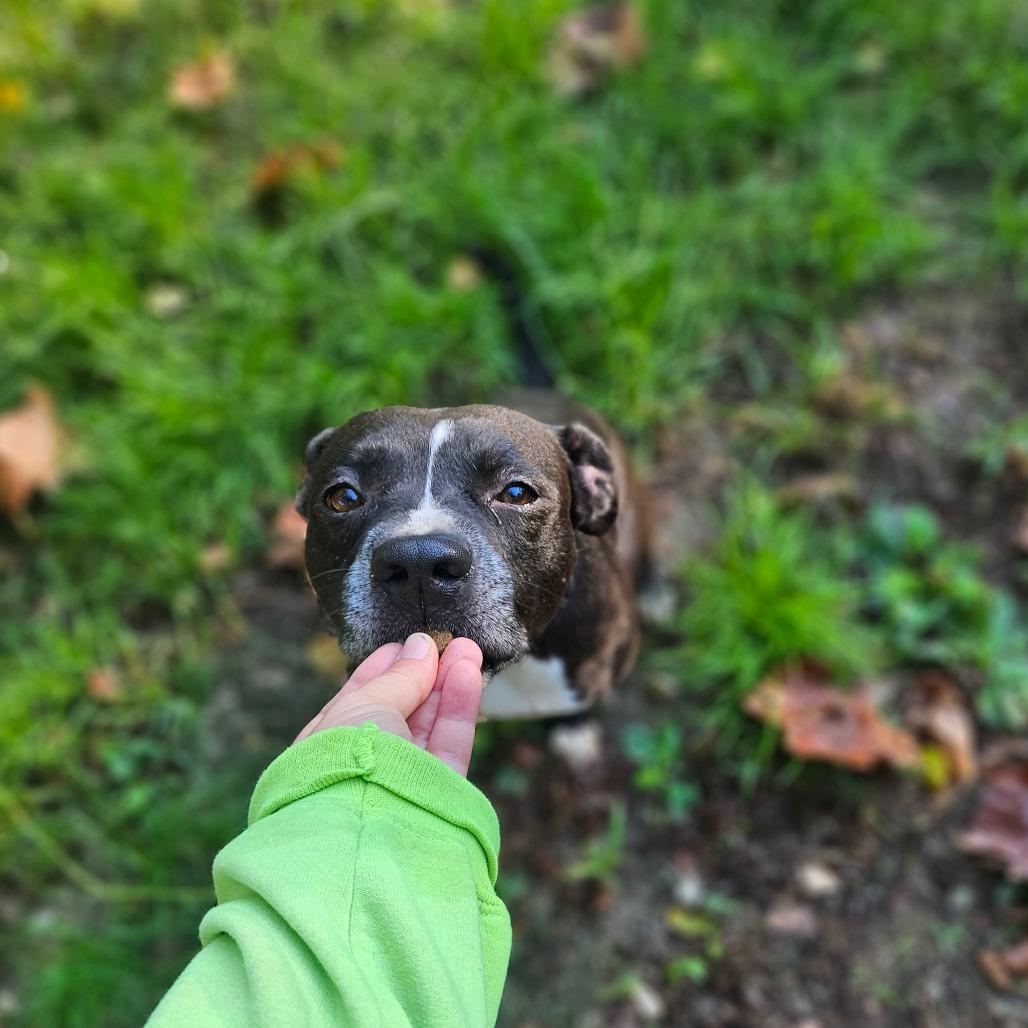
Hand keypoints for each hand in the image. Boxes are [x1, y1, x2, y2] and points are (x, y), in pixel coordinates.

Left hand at [294, 633, 484, 776]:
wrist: (365, 833)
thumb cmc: (346, 760)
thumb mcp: (364, 704)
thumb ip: (399, 677)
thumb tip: (422, 645)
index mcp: (326, 744)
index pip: (359, 699)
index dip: (384, 668)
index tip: (408, 643)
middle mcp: (363, 763)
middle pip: (400, 710)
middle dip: (424, 673)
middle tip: (448, 639)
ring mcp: (401, 779)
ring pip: (429, 725)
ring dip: (448, 684)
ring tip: (468, 648)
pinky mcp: (437, 793)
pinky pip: (449, 744)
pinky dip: (460, 708)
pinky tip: (469, 673)